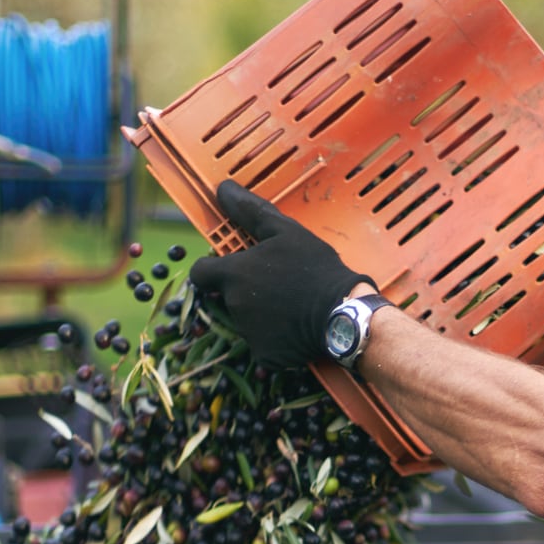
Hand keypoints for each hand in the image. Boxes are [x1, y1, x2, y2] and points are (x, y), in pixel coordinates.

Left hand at [189, 180, 371, 368]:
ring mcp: (248, 333)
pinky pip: (265, 345)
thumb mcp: (285, 231)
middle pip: (227, 298)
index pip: (200, 274)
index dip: (212, 271)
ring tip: (293, 307)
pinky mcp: (265, 355)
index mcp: (234, 274)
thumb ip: (249, 211)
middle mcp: (234, 305)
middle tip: (278, 287)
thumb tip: (221, 189)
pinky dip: (278, 339)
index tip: (230, 269)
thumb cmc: (314, 266)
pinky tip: (298, 329)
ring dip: (262, 316)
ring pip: (247, 322)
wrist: (343, 312)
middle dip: (245, 293)